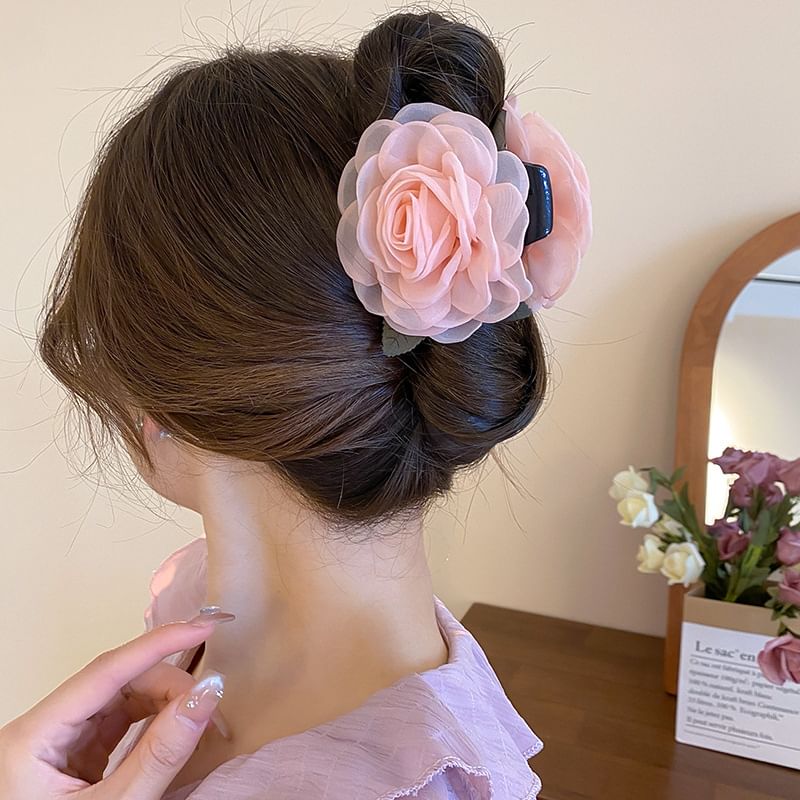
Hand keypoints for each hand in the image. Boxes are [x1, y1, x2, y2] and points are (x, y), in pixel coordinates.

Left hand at [0, 610, 234, 798]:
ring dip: (163, 703)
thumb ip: (161, 753)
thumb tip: (208, 695)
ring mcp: (56, 742)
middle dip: (167, 686)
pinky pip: (117, 723)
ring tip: (198, 717)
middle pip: (115, 683)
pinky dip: (151, 723)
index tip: (204, 626)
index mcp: (31, 738)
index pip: (105, 670)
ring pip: (119, 699)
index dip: (158, 643)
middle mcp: (41, 729)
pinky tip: (175, 728)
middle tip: (210, 703)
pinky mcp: (72, 756)